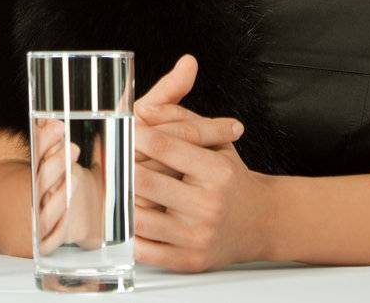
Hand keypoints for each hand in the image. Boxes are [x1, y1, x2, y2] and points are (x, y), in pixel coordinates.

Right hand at [33, 117, 106, 252]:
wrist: (78, 226)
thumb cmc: (88, 190)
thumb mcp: (98, 164)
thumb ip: (103, 142)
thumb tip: (123, 106)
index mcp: (52, 168)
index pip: (41, 150)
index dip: (47, 138)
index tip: (60, 126)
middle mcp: (46, 191)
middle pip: (42, 176)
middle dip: (55, 162)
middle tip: (72, 149)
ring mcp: (48, 214)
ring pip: (45, 205)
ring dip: (57, 194)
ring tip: (72, 180)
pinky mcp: (53, 238)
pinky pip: (49, 237)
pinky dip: (55, 231)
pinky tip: (65, 222)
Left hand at [131, 54, 272, 272]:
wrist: (260, 223)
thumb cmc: (231, 179)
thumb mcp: (217, 140)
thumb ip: (181, 118)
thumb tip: (144, 109)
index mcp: (217, 171)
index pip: (164, 146)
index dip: (135, 134)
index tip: (122, 129)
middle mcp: (209, 205)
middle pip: (145, 182)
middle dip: (121, 167)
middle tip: (108, 157)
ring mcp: (197, 236)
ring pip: (139, 217)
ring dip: (119, 200)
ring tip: (112, 186)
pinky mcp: (188, 260)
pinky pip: (145, 250)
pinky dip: (128, 234)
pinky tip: (125, 218)